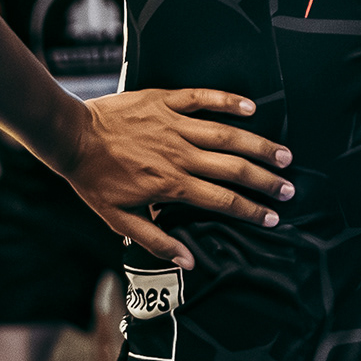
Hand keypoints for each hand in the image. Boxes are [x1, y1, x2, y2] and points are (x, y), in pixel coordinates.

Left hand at [62, 88, 291, 268]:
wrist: (70, 137)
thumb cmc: (93, 180)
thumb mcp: (118, 220)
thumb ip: (156, 241)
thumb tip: (189, 261)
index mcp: (171, 185)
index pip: (222, 200)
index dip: (251, 210)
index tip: (273, 217)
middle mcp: (179, 155)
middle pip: (233, 168)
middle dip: (265, 180)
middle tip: (289, 188)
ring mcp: (174, 126)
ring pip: (226, 135)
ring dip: (258, 145)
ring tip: (283, 154)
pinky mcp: (165, 102)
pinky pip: (202, 98)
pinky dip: (228, 101)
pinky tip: (251, 107)